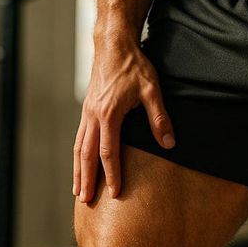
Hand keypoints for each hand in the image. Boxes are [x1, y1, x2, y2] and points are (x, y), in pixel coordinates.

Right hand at [73, 27, 174, 202]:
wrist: (113, 45)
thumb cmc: (133, 66)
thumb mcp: (151, 90)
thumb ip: (159, 117)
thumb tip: (169, 143)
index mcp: (109, 114)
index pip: (109, 152)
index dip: (112, 174)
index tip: (115, 193)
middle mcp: (93, 116)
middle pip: (86, 155)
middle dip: (87, 179)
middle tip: (85, 201)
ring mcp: (87, 113)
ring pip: (79, 147)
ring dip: (78, 170)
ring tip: (78, 191)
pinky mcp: (87, 109)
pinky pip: (79, 138)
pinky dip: (78, 155)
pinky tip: (80, 165)